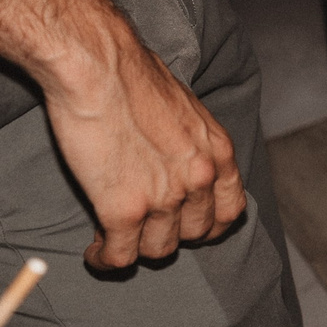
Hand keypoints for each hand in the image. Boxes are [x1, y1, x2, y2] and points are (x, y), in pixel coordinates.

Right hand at [44, 16, 244, 270]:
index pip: (231, 211)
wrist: (100, 66)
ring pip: (158, 250)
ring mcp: (165, 198)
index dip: (208, 225)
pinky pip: (120, 256)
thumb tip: (174, 155)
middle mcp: (201, 178)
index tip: (186, 226)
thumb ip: (188, 141)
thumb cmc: (133, 76)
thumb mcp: (184, 108)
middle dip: (168, 235)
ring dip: (135, 248)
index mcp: (218, 151)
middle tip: (142, 226)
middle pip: (194, 235)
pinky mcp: (125, 210)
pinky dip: (105, 259)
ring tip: (114, 238)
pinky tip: (94, 251)